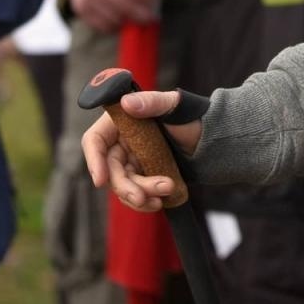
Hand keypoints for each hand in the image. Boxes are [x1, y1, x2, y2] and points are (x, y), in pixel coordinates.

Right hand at [82, 89, 202, 211]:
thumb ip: (152, 101)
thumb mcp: (174, 105)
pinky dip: (146, 200)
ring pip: (124, 185)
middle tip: (143, 198)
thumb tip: (127, 102)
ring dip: (140, 195)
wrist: (210, 138)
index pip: (95, 141)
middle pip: (110, 170)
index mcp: (121, 121)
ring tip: (165, 192)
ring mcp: (131, 161)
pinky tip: (160, 202)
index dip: (94, 161)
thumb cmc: (190, 115)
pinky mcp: (143, 175)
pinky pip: (136, 193)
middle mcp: (121, 142)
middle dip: (126, 187)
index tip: (100, 181)